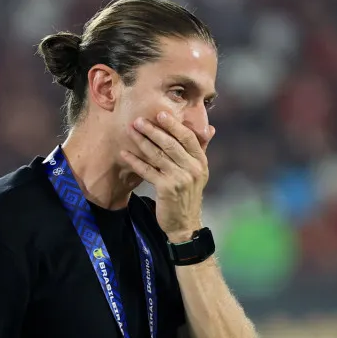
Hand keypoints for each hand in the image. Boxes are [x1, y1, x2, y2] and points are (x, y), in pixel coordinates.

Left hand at [121, 111, 215, 242]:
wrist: (185, 224)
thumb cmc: (188, 195)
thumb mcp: (199, 172)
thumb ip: (202, 150)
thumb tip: (210, 129)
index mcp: (201, 162)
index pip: (188, 138)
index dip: (174, 125)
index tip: (161, 114)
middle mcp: (193, 169)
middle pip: (171, 144)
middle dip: (154, 130)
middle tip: (139, 120)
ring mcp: (180, 179)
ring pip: (158, 155)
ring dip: (143, 142)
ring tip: (131, 131)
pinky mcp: (166, 189)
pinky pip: (148, 171)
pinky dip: (135, 161)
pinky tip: (125, 153)